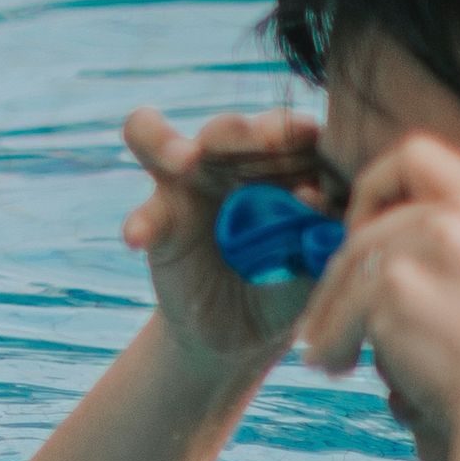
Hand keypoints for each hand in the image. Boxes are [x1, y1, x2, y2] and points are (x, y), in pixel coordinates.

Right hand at [114, 105, 324, 369]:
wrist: (242, 331)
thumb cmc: (293, 284)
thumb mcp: (318, 263)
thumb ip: (320, 232)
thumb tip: (313, 197)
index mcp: (283, 163)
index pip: (291, 131)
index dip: (298, 134)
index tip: (312, 144)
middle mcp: (232, 163)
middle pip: (229, 128)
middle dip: (243, 131)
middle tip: (262, 139)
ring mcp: (186, 186)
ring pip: (160, 141)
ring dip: (168, 143)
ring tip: (183, 160)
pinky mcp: (156, 221)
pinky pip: (142, 214)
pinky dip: (141, 223)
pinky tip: (139, 239)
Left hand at [296, 132, 459, 457]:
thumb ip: (441, 252)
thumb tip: (359, 243)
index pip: (418, 156)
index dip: (375, 186)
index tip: (359, 229)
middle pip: (368, 227)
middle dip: (340, 275)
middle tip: (328, 316)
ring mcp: (430, 244)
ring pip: (350, 269)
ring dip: (331, 315)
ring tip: (330, 356)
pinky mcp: (396, 282)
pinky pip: (340, 308)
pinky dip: (331, 339)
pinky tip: (336, 366)